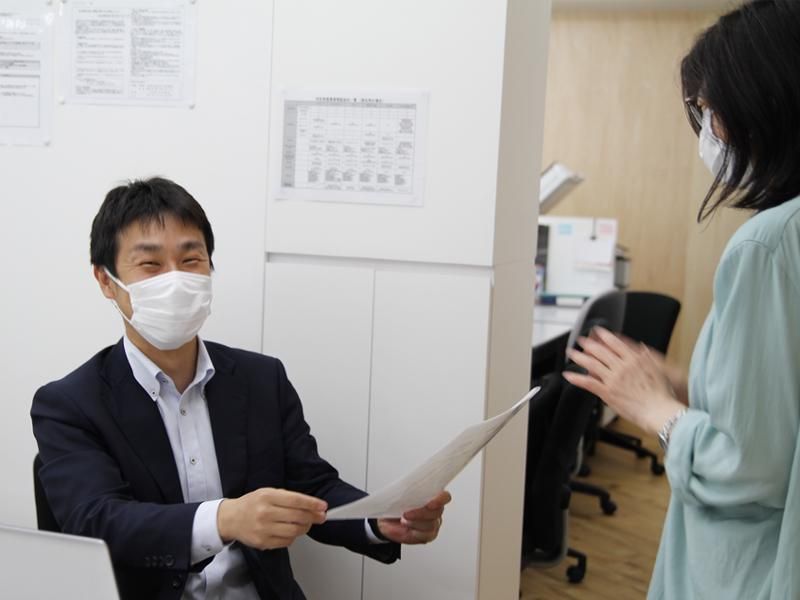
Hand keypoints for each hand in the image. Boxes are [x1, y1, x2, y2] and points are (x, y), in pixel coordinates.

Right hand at [217, 488, 326, 550]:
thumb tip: (311, 505)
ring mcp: (263, 529)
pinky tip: (292, 531)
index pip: (295, 500)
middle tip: (321, 516)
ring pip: (294, 531)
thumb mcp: (267, 493)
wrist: (231, 518)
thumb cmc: (252, 504)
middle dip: (313, 517)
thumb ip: (287, 498)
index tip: (323, 506)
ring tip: (306, 524)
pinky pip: (286, 542)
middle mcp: (265, 512)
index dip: (312, 504)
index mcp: (267, 496)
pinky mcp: (263, 542)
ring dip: (305, 528)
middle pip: (297, 516)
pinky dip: (293, 537)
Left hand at [376, 491, 451, 544]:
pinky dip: (415, 532)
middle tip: (406, 513)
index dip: (440, 499)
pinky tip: (408, 529)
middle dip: (421, 513)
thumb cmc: (395, 506)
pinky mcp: (428, 536)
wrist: (386, 521)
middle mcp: (435, 510)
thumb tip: (408, 487)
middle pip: (437, 512)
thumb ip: (409, 491)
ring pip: (431, 524)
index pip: (444, 497)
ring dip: (415, 522)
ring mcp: (433, 524)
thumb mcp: (399, 495)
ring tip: (404, 520)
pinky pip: (426, 535)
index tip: (430, 503)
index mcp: (432, 496)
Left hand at [562, 327, 685, 434]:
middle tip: (581, 340)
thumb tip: (642, 348)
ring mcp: (613, 379)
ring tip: (572, 353)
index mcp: (634, 359)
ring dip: (579, 357)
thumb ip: (646, 358)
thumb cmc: (661, 394)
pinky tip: (569, 375)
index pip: (615, 343)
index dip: (604, 336)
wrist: (659, 410)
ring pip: (592, 364)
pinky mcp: (607, 392)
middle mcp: (622, 367)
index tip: (597, 331)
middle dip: (588, 344)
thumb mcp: (657, 369)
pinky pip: (588, 383)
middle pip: (601, 351)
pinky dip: (576, 378)